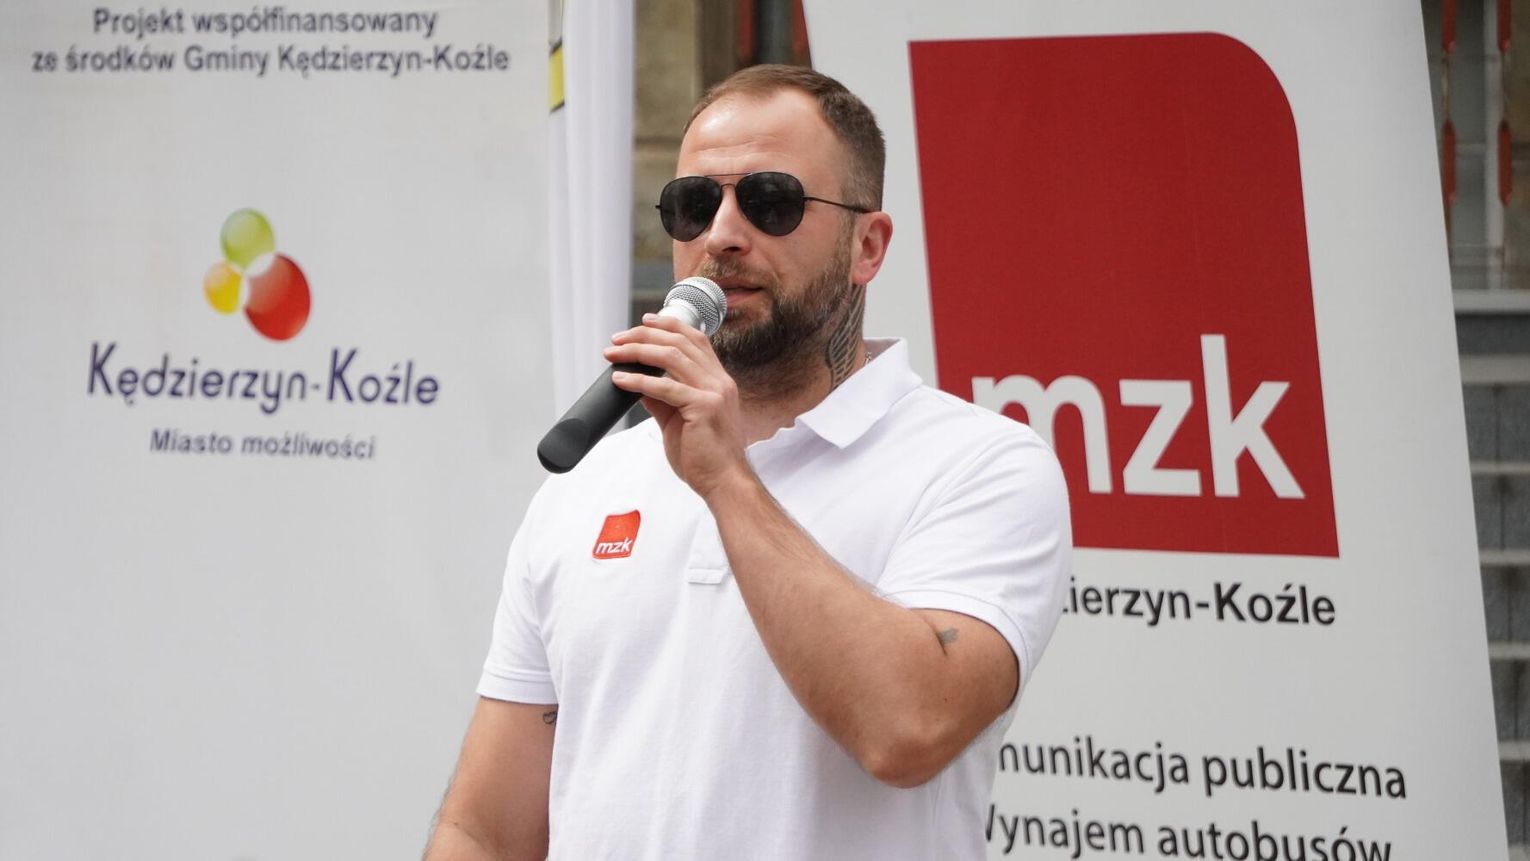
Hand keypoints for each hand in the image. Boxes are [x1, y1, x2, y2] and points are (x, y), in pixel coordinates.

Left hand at [604, 313, 751, 499]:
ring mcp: (714, 392)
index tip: (644, 322)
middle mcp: (719, 381)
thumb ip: (662, 399)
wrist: (724, 483)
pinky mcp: (704, 408)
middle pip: (680, 341)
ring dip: (637, 351)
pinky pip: (665, 387)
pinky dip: (639, 380)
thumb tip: (639, 384)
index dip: (669, 325)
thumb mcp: (680, 420)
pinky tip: (621, 379)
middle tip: (617, 339)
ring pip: (671, 356)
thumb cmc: (705, 458)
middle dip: (644, 334)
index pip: (695, 339)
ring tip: (614, 354)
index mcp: (718, 381)